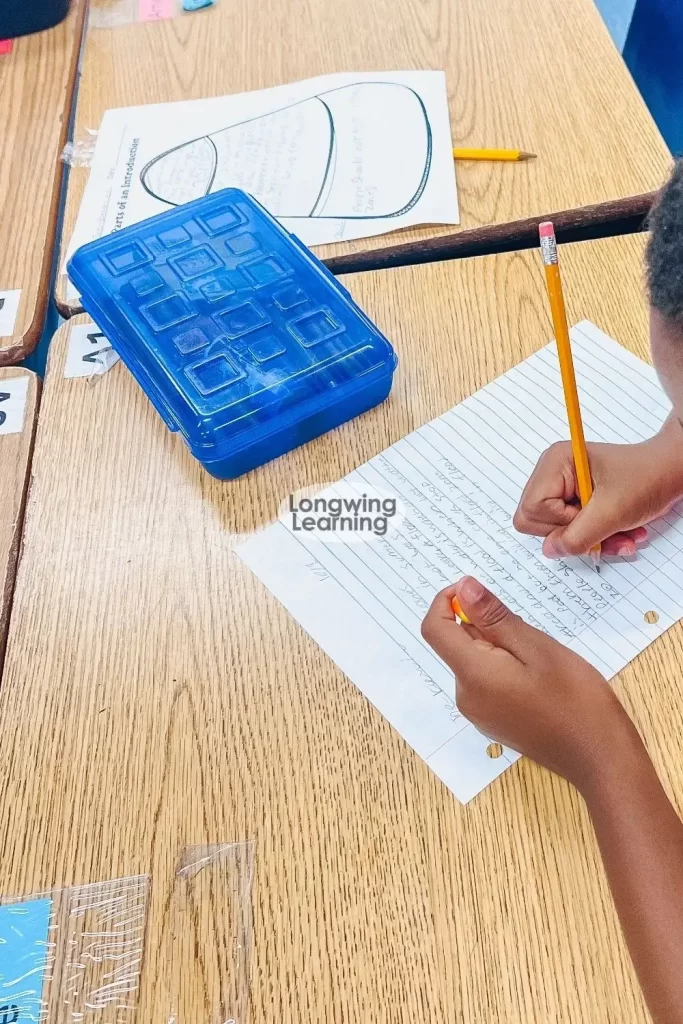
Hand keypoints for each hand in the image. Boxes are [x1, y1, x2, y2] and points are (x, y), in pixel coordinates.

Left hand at [421, 577, 633, 788]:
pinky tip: (538, 676)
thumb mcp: (537, 647)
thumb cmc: (576, 700)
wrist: (600, 758)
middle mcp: (465, 696)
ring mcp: (478, 712)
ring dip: (497, 645)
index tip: (476, 591)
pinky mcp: (493, 720)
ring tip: (539, 658)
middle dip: (484, 625)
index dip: (446, 601)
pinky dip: (503, 665)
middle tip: (528, 633)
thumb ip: (494, 618)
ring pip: (474, 660)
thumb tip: (463, 587)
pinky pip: (486, 680)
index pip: (434, 628)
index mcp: (472, 676)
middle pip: (457, 644)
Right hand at [513, 416, 682, 557]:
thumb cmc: (647, 478)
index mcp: (555, 462)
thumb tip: (550, 550)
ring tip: (620, 534)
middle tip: (605, 528)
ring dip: (591, 539)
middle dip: (576, 535)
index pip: (531, 510)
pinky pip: (571, 530)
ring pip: (557, 530)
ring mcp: (563, 487)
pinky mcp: (574, 499)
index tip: (589, 516)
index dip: (560, 523)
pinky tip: (618, 532)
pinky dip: (595, 536)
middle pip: (539, 522)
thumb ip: (577, 536)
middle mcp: (553, 472)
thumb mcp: (612, 512)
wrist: (670, 472)